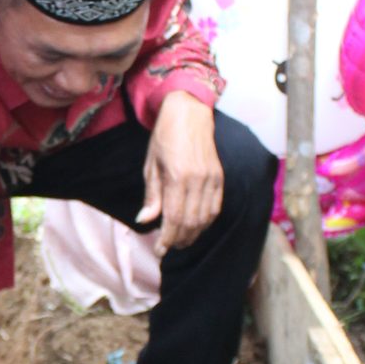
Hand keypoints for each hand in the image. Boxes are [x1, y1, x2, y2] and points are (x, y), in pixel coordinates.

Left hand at [140, 90, 222, 249]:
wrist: (189, 112)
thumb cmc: (164, 137)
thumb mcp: (150, 165)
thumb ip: (152, 195)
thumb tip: (144, 221)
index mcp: (177, 176)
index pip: (174, 218)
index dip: (167, 239)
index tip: (159, 250)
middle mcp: (197, 179)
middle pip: (190, 222)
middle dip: (179, 240)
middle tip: (168, 247)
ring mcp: (212, 178)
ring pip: (205, 218)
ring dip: (193, 234)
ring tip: (180, 241)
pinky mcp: (220, 177)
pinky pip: (215, 208)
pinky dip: (206, 222)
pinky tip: (196, 227)